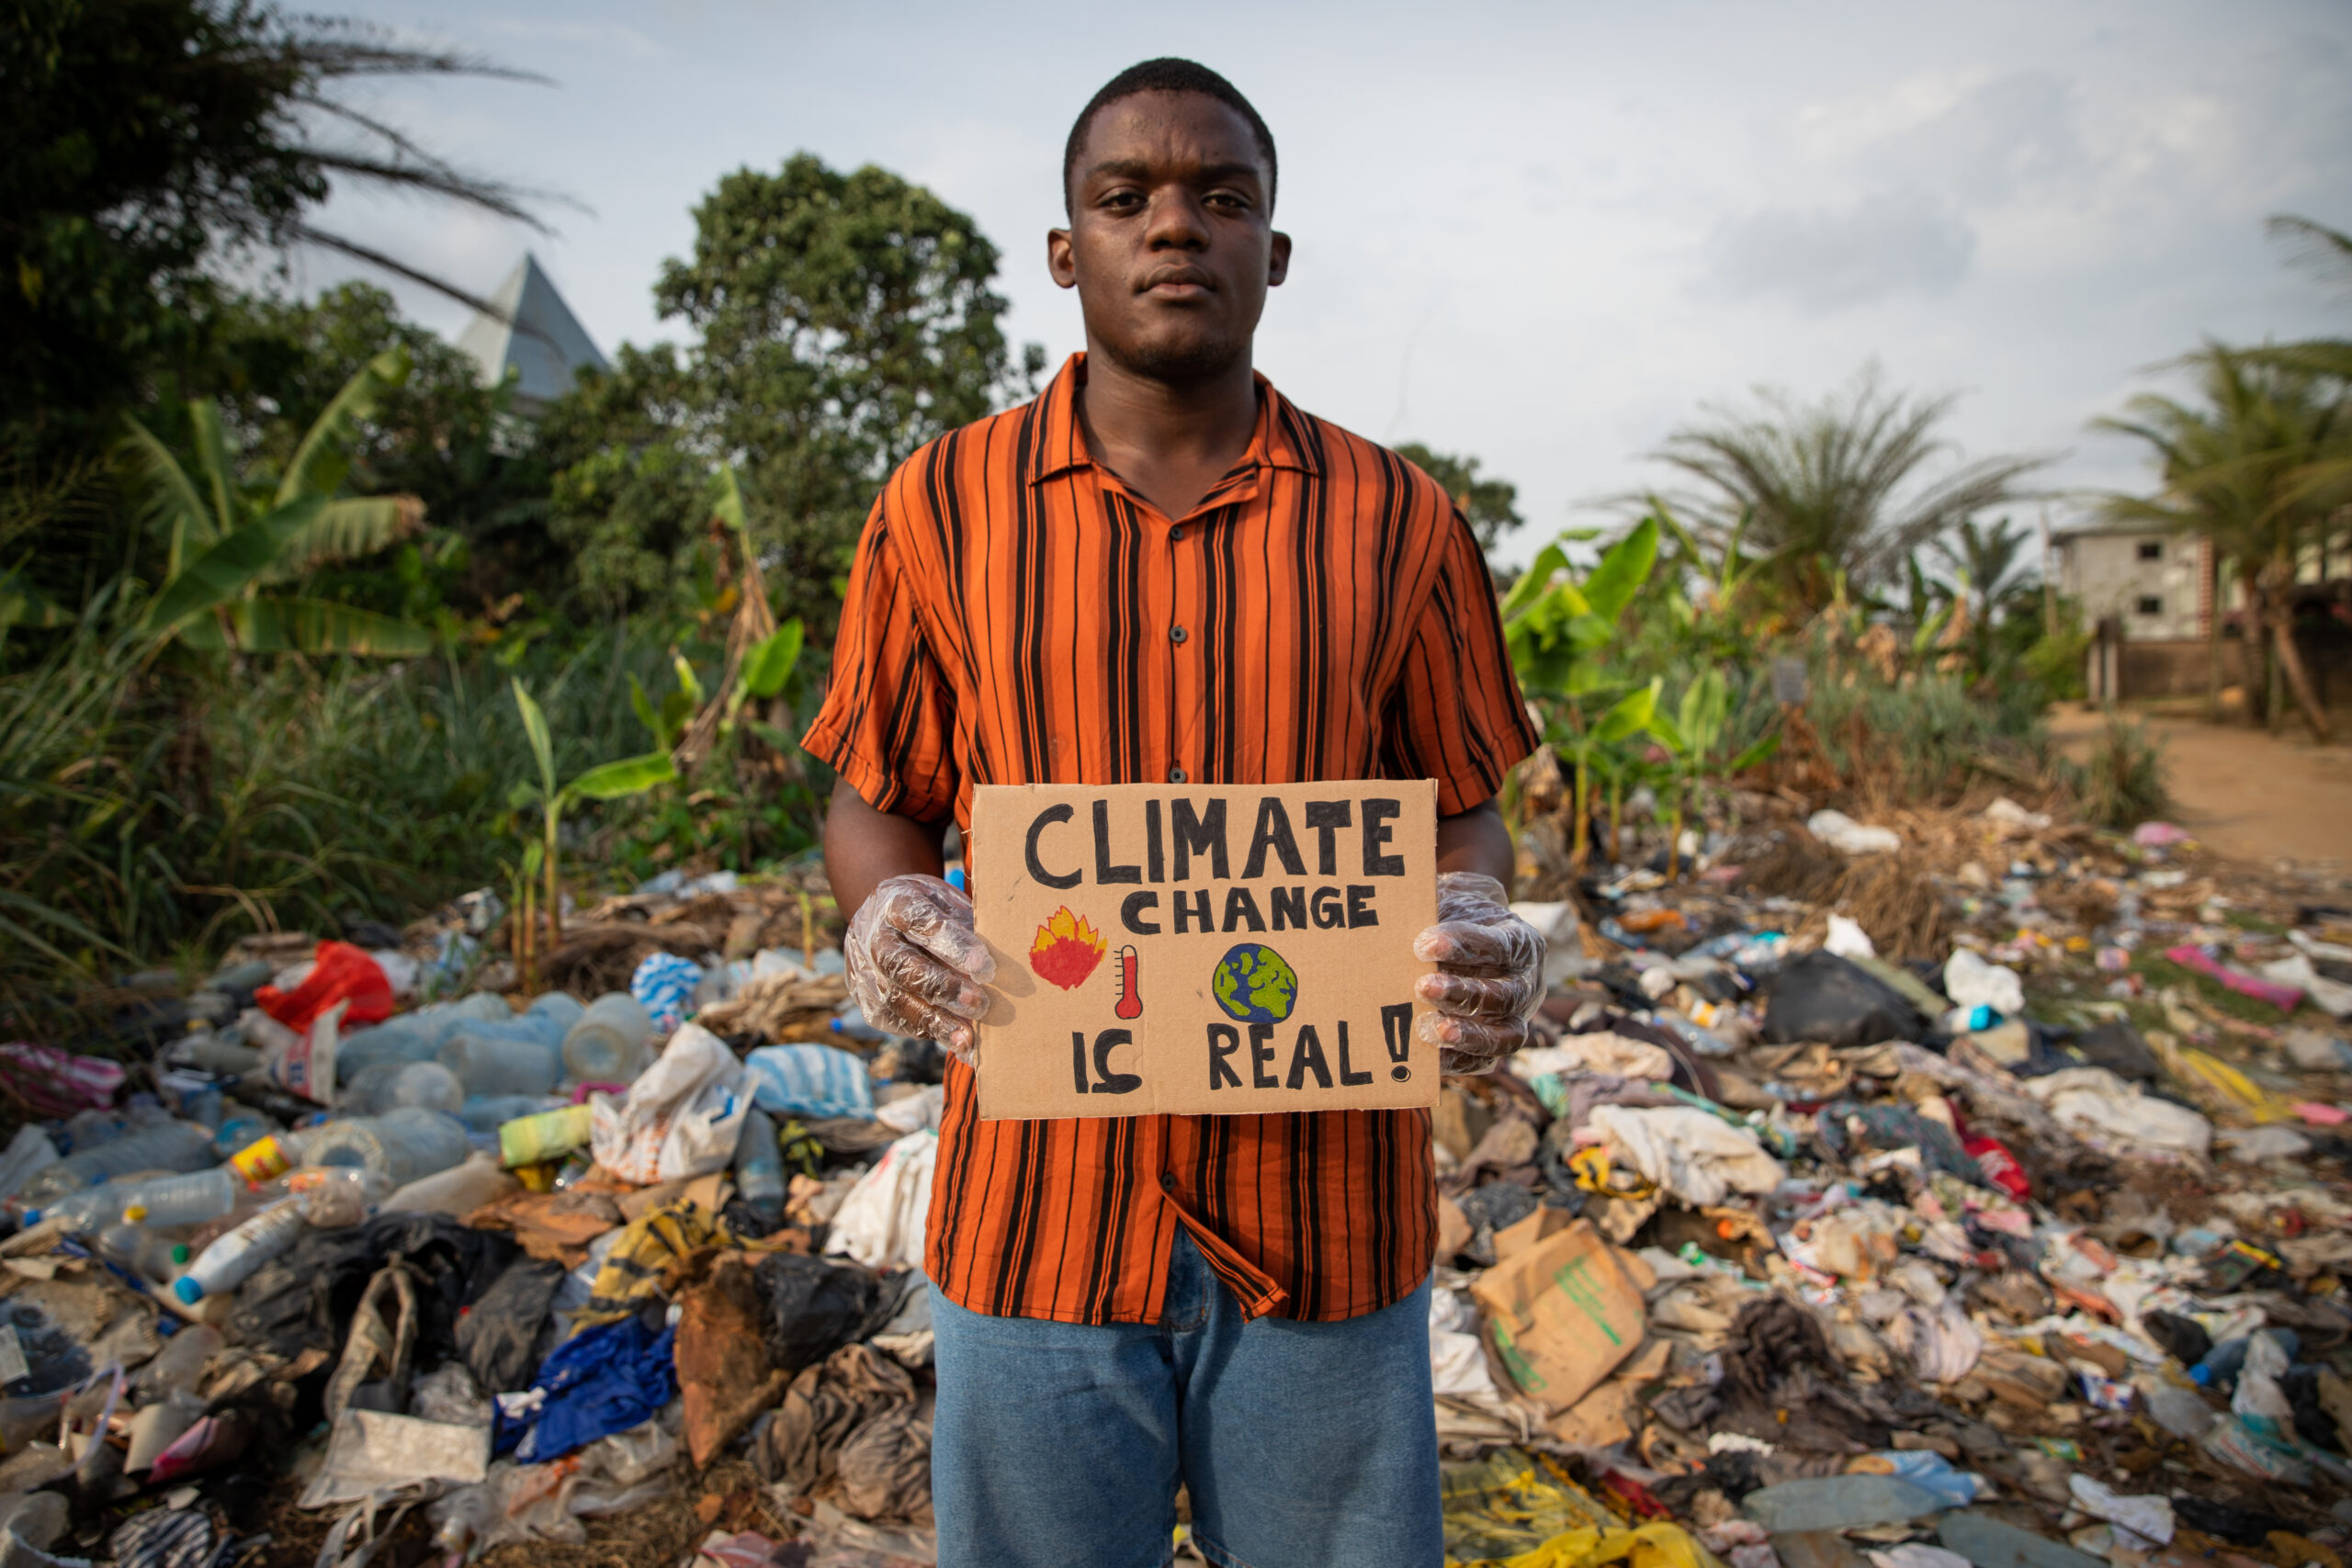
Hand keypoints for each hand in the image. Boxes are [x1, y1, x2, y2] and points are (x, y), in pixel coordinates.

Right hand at [843, 874, 995, 1065]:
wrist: (879, 920)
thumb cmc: (929, 911)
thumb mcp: (947, 903)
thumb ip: (968, 925)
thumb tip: (1006, 956)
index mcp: (896, 902)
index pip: (921, 922)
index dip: (953, 944)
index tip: (986, 966)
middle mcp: (873, 938)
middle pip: (904, 966)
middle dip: (944, 988)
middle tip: (981, 1004)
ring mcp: (866, 973)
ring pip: (899, 1001)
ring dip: (938, 1022)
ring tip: (970, 1039)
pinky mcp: (871, 1004)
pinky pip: (899, 1022)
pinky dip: (931, 1034)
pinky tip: (959, 1044)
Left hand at [1411, 871, 1543, 1075]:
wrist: (1470, 933)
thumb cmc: (1455, 917)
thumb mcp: (1449, 904)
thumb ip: (1433, 913)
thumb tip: (1393, 923)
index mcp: (1521, 942)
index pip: (1498, 945)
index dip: (1463, 946)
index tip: (1424, 944)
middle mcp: (1527, 982)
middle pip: (1504, 995)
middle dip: (1462, 994)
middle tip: (1422, 986)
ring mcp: (1517, 1017)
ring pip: (1505, 1035)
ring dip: (1467, 1035)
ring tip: (1428, 1029)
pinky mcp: (1497, 1043)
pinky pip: (1483, 1061)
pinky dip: (1456, 1061)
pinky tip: (1426, 1058)